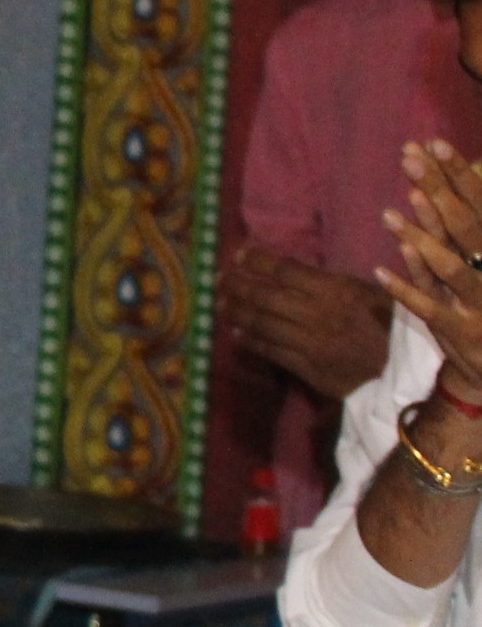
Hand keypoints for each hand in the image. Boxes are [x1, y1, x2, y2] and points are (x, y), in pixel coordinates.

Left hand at [226, 245, 393, 400]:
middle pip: (265, 297)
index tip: (238, 254)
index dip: (258, 261)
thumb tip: (292, 271)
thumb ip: (332, 283)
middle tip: (217, 278)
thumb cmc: (392, 325)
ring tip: (219, 303)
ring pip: (262, 324)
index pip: (285, 271)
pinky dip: (251, 340)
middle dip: (237, 286)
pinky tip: (236, 333)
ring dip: (236, 312)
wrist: (407, 371)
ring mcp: (310, 343)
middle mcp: (318, 315)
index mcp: (336, 291)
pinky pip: (271, 351)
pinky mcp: (308, 368)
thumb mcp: (370, 292)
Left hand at [379, 140, 481, 405]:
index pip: (481, 204)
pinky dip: (406, 291)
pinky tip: (380, 272)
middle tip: (408, 158)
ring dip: (421, 239)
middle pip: (465, 225)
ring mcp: (479, 302)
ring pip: (450, 267)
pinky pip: (430, 308)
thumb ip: (471, 222)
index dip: (459, 173)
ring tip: (390, 213)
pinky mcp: (460, 330)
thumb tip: (462, 176)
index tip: (434, 143)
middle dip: (438, 189)